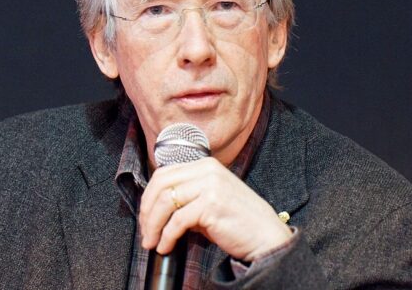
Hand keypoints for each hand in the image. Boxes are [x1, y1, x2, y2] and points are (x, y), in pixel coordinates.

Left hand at [139, 157, 292, 261]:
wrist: (266, 235)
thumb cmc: (238, 220)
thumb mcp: (211, 198)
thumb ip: (188, 196)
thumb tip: (157, 208)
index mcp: (206, 165)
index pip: (165, 173)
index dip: (149, 196)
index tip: (145, 216)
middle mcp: (207, 170)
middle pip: (161, 185)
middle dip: (147, 211)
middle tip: (145, 232)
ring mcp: (210, 186)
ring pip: (166, 202)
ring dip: (153, 226)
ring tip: (152, 242)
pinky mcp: (211, 205)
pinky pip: (177, 221)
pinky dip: (167, 236)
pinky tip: (166, 246)